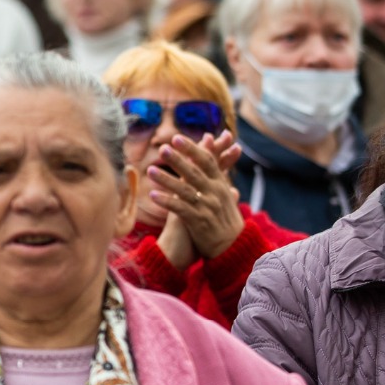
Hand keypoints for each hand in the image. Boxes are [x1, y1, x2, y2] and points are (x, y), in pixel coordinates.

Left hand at [147, 131, 243, 259]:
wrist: (234, 246)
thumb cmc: (225, 215)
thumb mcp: (223, 190)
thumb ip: (215, 169)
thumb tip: (210, 145)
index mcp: (220, 183)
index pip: (207, 161)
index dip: (192, 149)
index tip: (177, 138)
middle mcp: (215, 193)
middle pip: (194, 173)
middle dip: (178, 160)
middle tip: (163, 148)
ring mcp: (207, 207)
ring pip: (184, 190)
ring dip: (167, 179)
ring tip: (150, 170)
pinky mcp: (199, 222)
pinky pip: (180, 209)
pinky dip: (167, 201)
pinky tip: (152, 195)